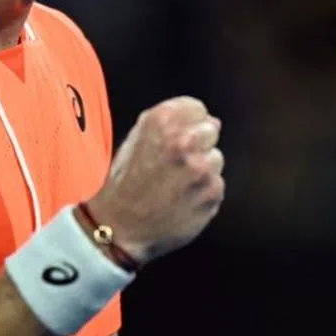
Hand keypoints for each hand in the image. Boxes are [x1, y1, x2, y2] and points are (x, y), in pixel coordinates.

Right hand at [86, 96, 224, 264]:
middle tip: (174, 166)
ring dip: (202, 170)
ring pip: (216, 159)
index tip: (175, 140)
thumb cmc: (125, 183)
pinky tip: (182, 200)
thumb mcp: (136, 140)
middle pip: (210, 131)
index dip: (187, 124)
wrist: (119, 226)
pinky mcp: (212, 192)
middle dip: (197, 145)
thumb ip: (171, 125)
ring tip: (175, 185)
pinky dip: (203, 193)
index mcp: (161, 120)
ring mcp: (201, 167)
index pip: (196, 109)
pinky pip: (216, 184)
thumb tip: (213, 122)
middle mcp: (184, 140)